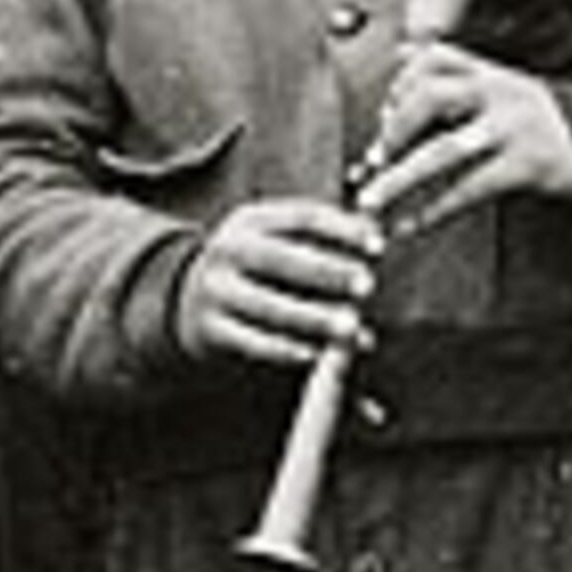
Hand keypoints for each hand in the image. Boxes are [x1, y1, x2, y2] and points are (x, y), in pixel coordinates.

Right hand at [173, 195, 381, 367]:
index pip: (301, 216)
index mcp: (250, 220)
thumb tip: (379, 232)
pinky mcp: (210, 327)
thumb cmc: (257, 266)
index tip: (379, 245)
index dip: (342, 229)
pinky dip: (287, 349)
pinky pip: (253, 341)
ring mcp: (215, 289)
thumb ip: (321, 237)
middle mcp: (227, 249)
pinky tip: (316, 355)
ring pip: (269, 305)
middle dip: (327, 271)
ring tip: (352, 328)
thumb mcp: (274, 237)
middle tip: (368, 284)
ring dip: (315, 317)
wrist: (191, 296)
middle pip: (281, 257)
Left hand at [359, 40, 571, 235]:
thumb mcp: (504, 91)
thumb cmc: (544, 120)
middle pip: (429, 97)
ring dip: (399, 179)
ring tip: (371, 201)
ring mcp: (512, 128)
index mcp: (489, 71)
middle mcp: (498, 92)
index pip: (432, 58)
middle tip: (374, 160)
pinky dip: (436, 209)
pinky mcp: (527, 164)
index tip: (383, 114)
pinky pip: (470, 188)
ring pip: (443, 150)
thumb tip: (393, 92)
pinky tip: (413, 223)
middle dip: (392, 131)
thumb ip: (455, 89)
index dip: (399, 83)